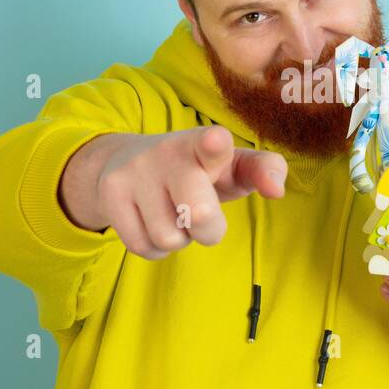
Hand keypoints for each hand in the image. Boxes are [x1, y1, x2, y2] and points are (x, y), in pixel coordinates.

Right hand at [85, 125, 286, 259]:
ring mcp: (135, 171)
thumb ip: (264, 171)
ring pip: (169, 239)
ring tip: (172, 214)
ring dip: (178, 238)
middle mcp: (167, 152)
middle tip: (203, 215)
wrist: (125, 162)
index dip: (216, 146)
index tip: (216, 141)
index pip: (212, 145)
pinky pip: (143, 246)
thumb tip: (277, 191)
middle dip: (209, 229)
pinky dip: (154, 247)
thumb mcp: (231, 166)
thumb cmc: (196, 170)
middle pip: (199, 214)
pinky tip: (151, 222)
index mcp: (205, 144)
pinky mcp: (111, 193)